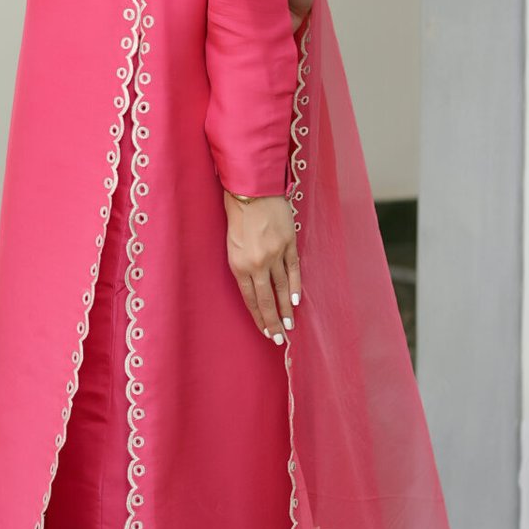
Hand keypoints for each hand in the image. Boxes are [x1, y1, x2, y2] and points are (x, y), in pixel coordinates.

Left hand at [222, 190, 300, 343]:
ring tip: (290, 325)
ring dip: (286, 309)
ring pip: (282, 288)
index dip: (259, 318)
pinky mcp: (289, 243)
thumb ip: (242, 267)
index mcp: (239, 264)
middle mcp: (257, 263)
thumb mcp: (232, 245)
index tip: (265, 332)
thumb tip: (255, 287)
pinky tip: (296, 301)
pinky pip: (294, 270)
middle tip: (279, 338)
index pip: (250, 299)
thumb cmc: (238, 217)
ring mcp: (275, 253)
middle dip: (274, 321)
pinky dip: (296, 287)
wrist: (251, 190)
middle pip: (267, 299)